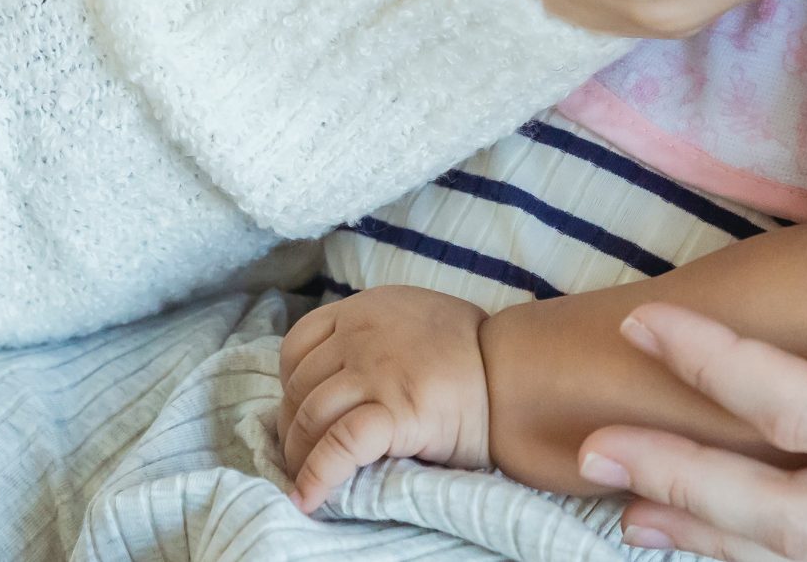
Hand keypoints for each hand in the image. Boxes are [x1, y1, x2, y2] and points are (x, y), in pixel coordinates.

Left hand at [277, 286, 492, 512]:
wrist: (516, 374)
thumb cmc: (470, 355)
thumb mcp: (414, 320)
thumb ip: (374, 335)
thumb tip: (336, 375)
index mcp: (366, 309)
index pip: (298, 345)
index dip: (289, 385)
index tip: (299, 412)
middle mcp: (363, 334)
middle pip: (299, 386)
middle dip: (292, 428)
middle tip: (301, 456)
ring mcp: (377, 371)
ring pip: (310, 416)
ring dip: (299, 455)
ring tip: (306, 479)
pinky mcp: (395, 410)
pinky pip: (339, 446)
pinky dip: (317, 475)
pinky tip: (308, 498)